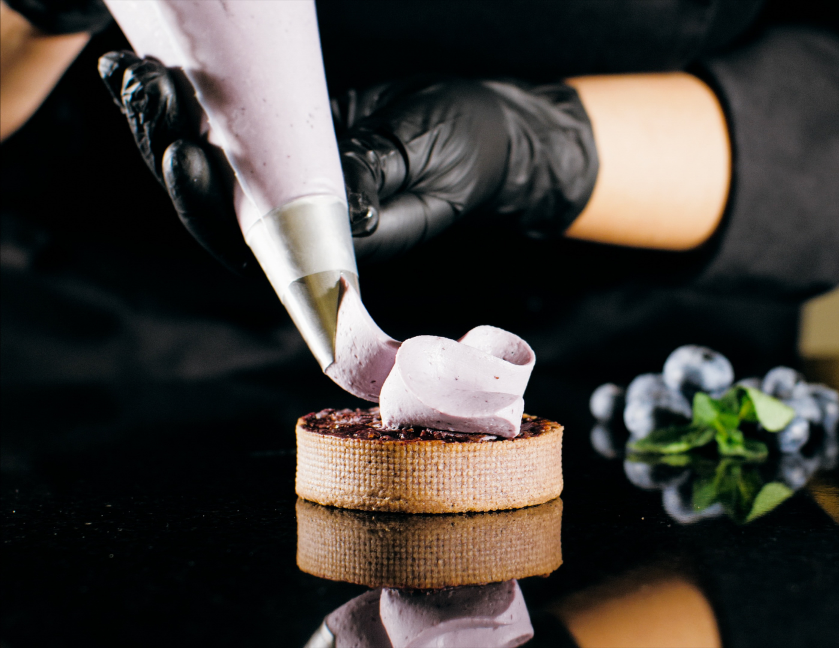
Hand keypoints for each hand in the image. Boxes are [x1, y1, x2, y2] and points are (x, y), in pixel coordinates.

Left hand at [98, 51, 598, 269]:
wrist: (488, 131)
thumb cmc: (470, 159)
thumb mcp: (428, 167)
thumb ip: (379, 180)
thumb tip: (343, 205)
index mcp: (327, 245)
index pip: (250, 240)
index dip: (207, 205)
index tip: (188, 155)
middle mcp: (295, 221)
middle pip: (209, 201)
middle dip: (167, 147)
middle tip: (150, 91)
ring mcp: (284, 178)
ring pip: (205, 162)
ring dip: (162, 121)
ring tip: (135, 75)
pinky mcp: (282, 138)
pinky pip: (223, 124)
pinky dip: (185, 100)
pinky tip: (148, 67)